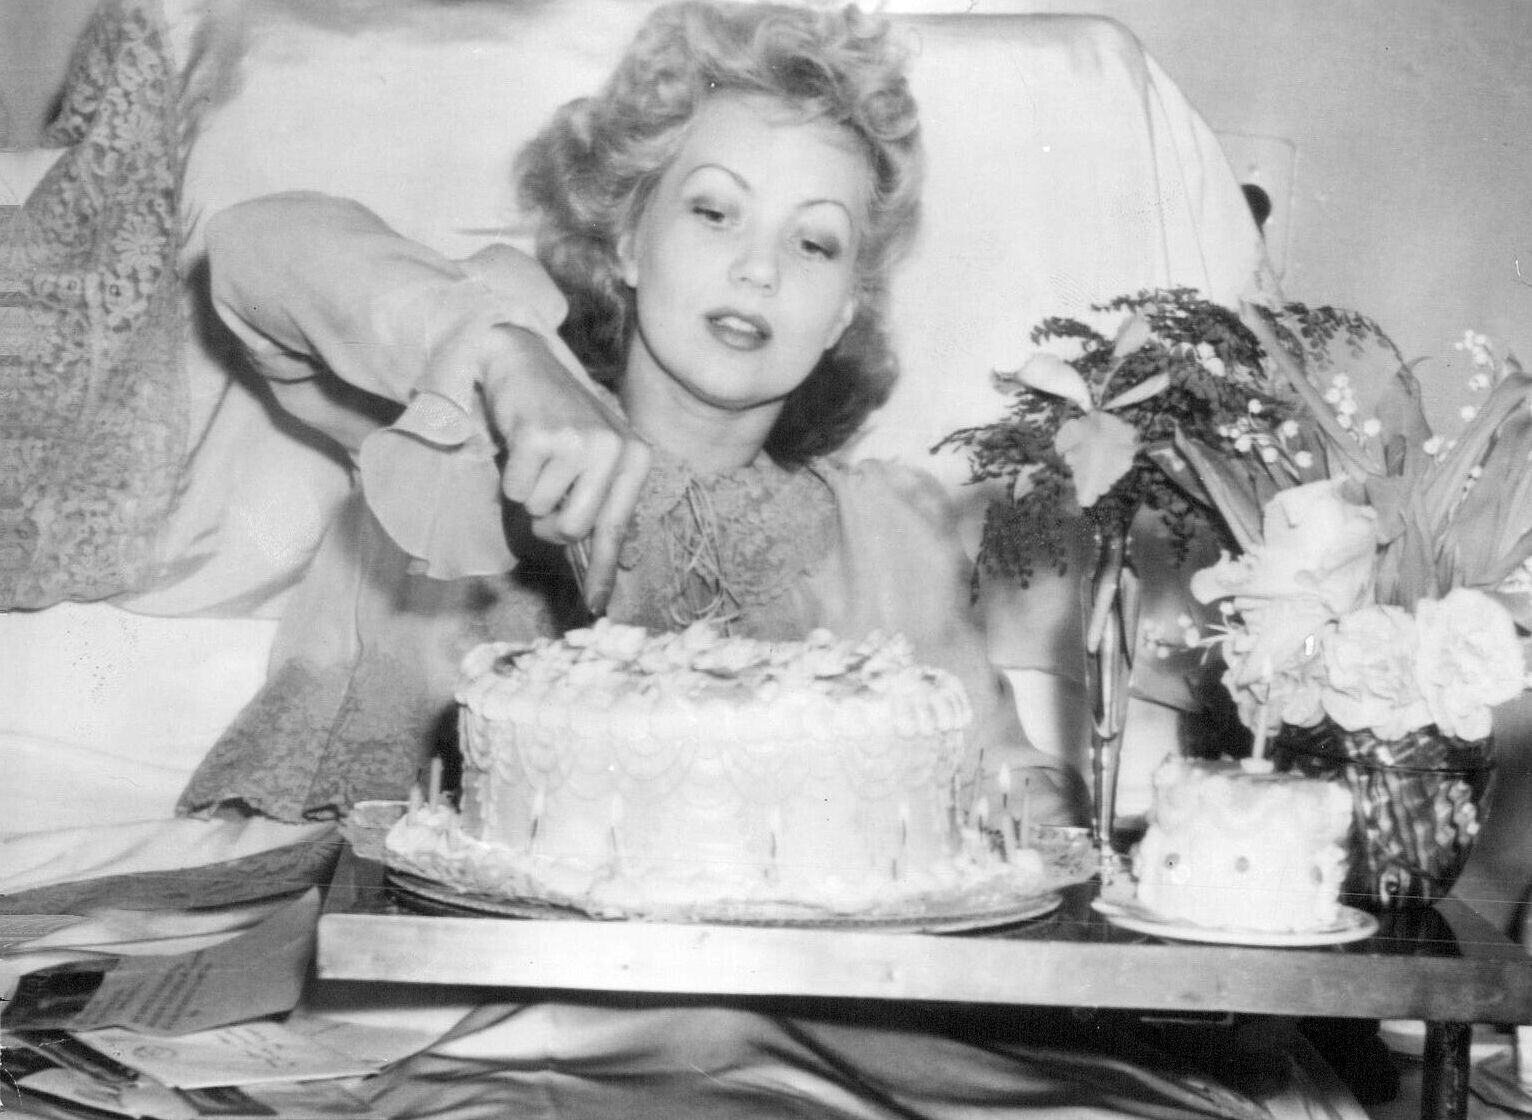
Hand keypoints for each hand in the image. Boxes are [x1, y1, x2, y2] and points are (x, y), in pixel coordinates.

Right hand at [480, 326, 650, 613]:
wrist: (524, 361)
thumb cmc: (559, 418)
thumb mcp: (593, 456)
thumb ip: (602, 500)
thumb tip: (613, 560)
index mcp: (634, 457)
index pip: (616, 527)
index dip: (604, 571)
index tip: (597, 608)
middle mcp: (614, 449)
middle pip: (572, 529)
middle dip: (548, 522)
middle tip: (544, 491)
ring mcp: (580, 441)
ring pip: (541, 512)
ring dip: (529, 494)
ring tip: (536, 458)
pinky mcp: (543, 436)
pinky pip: (518, 491)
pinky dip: (510, 477)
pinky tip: (520, 444)